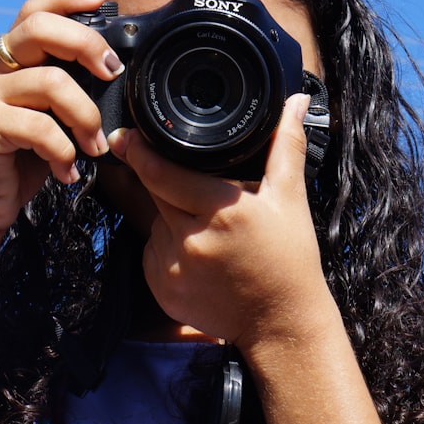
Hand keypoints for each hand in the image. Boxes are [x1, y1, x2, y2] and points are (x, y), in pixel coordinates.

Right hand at [0, 0, 122, 247]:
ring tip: (94, 147)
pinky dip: (64, 151)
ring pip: (50, 82)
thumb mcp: (49, 116)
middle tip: (113, 73)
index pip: (35, 11)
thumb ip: (69, 89)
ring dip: (85, 116)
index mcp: (11, 59)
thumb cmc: (21, 159)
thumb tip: (115, 75)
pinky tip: (67, 170)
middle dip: (86, 44)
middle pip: (39, 29)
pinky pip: (39, 128)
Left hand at [109, 93, 332, 345]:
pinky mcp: (162, 291)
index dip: (140, 151)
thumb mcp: (290, 199)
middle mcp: (190, 240)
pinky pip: (152, 254)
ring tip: (209, 231)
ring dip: (171, 218)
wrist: (281, 323)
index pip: (162, 172)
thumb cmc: (289, 259)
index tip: (126, 136)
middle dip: (163, 181)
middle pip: (155, 193)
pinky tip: (200, 256)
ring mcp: (172, 269)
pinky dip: (167, 248)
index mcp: (221, 210)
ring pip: (154, 223)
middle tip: (192, 189)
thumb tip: (297, 101)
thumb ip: (286, 146)